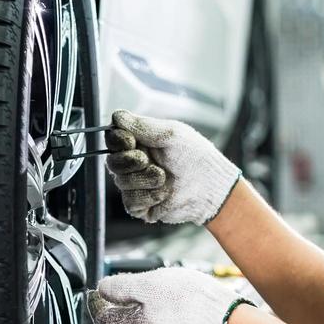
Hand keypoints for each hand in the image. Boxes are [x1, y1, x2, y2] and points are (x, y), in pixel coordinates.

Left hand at [88, 266, 250, 323]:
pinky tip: (167, 309)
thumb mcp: (150, 284)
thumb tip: (102, 289)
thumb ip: (122, 287)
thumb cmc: (190, 301)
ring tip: (141, 300)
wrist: (228, 320)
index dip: (97, 305)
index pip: (104, 320)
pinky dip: (157, 321)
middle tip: (114, 296)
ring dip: (137, 317)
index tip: (97, 293)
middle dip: (115, 312)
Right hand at [104, 109, 241, 224]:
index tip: (131, 141)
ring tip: (164, 177)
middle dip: (130, 161)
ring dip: (144, 179)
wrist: (211, 187)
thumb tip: (117, 116)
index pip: (113, 139)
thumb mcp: (171, 134)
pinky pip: (130, 201)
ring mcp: (136, 185)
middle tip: (149, 160)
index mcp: (140, 143)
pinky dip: (148, 196)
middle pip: (112, 162)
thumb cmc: (196, 157)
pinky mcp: (140, 206)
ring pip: (121, 182)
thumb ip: (142, 125)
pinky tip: (164, 193)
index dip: (118, 140)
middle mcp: (134, 164)